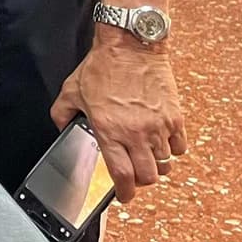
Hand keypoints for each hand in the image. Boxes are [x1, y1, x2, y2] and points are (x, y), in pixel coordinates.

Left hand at [51, 33, 187, 202]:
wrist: (130, 45)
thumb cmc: (101, 67)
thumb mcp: (70, 91)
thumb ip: (62, 114)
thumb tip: (61, 128)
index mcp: (109, 130)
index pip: (122, 176)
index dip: (124, 193)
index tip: (123, 197)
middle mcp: (136, 132)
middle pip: (148, 176)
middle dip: (141, 182)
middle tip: (135, 176)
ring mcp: (158, 126)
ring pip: (165, 163)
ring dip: (156, 165)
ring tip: (147, 156)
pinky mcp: (175, 116)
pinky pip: (180, 146)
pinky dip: (173, 150)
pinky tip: (162, 141)